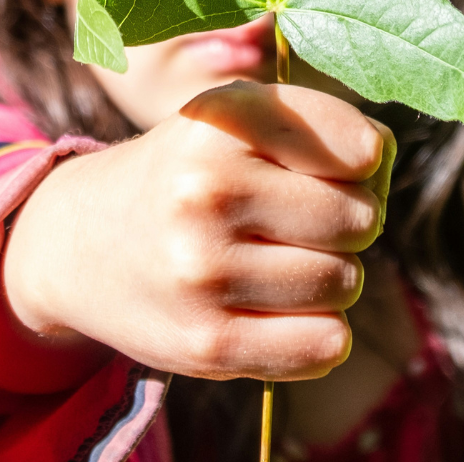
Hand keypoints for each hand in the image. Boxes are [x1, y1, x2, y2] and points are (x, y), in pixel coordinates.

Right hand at [1, 82, 394, 380]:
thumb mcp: (238, 118)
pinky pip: (326, 345)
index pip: (362, 149)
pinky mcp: (207, 343)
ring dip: (329, 278)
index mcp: (224, 119)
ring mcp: (203, 270)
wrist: (81, 242)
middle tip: (297, 222)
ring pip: (345, 283)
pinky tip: (277, 310)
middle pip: (361, 220)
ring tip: (276, 262)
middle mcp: (207, 189)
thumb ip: (324, 127)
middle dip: (347, 223)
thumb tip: (382, 164)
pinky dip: (319, 333)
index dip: (363, 163)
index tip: (329, 168)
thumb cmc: (191, 173)